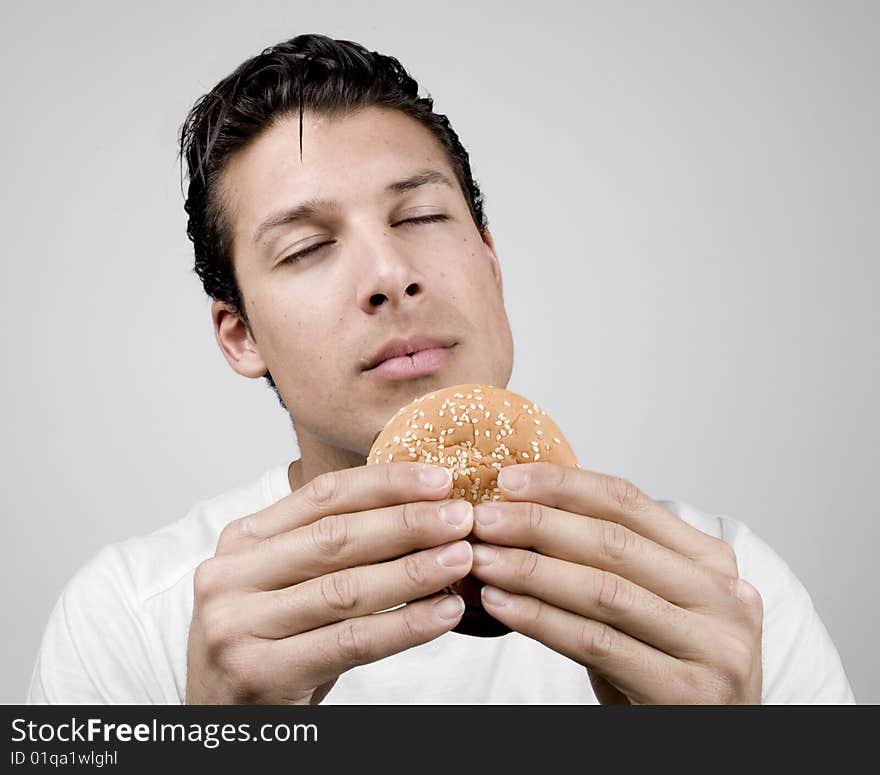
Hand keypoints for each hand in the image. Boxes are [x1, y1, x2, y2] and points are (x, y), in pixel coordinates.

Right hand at [185, 463, 473, 703]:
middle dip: (407, 524)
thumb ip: (330, 546)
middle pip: (336, 538)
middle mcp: (231, 576)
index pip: (323, 496)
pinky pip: (350, 642)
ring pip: (346, 589)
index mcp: (242, 540)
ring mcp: (238, 625)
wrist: (223, 718)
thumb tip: (421, 508)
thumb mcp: (284, 581)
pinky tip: (443, 613)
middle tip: (460, 517)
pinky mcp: (260, 673)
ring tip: (461, 559)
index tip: (438, 479)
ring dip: (414, 572)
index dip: (385, 484)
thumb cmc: (267, 641)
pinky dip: (404, 626)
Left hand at [469, 464, 762, 703]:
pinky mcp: (688, 693)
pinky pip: (596, 643)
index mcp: (712, 561)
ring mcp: (713, 646)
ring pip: (603, 591)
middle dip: (539, 525)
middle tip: (484, 519)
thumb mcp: (650, 604)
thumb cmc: (667, 670)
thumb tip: (521, 514)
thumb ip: (608, 562)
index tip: (509, 481)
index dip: (564, 486)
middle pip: (615, 543)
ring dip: (531, 571)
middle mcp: (724, 597)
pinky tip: (501, 605)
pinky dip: (541, 620)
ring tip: (483, 560)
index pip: (630, 503)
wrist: (710, 745)